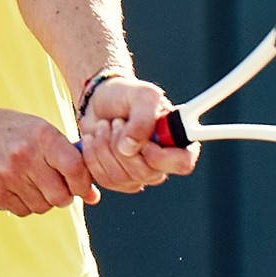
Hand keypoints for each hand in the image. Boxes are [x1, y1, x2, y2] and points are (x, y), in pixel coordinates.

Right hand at [0, 105, 98, 216]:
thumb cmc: (9, 130)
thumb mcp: (39, 130)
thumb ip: (67, 157)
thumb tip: (94, 196)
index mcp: (42, 136)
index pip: (76, 169)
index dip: (84, 184)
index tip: (84, 188)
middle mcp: (25, 155)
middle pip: (60, 196)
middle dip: (64, 196)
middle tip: (57, 187)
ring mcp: (7, 176)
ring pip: (42, 206)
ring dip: (44, 200)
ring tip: (33, 183)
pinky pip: (22, 211)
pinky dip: (25, 204)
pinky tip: (17, 187)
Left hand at [79, 75, 199, 192]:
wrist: (99, 101)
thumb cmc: (126, 95)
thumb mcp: (141, 95)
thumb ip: (143, 117)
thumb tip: (130, 149)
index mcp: (177, 141)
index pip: (182, 163)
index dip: (161, 157)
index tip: (144, 141)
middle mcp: (161, 164)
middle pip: (144, 173)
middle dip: (122, 144)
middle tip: (117, 121)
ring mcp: (139, 176)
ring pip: (121, 177)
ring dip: (104, 147)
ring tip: (104, 125)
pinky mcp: (117, 181)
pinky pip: (104, 179)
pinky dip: (92, 155)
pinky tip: (93, 138)